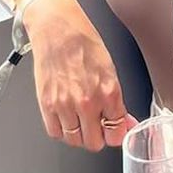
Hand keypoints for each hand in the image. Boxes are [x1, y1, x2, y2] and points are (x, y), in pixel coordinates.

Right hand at [23, 0, 136, 151]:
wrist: (58, 29)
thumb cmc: (84, 43)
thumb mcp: (111, 71)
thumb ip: (117, 103)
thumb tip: (125, 122)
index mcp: (108, 93)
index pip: (116, 135)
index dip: (115, 134)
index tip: (113, 129)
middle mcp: (87, 102)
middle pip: (94, 143)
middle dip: (97, 136)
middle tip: (96, 125)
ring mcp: (65, 105)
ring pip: (74, 141)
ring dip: (79, 133)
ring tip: (80, 119)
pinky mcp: (46, 104)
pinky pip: (55, 132)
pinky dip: (61, 130)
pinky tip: (66, 118)